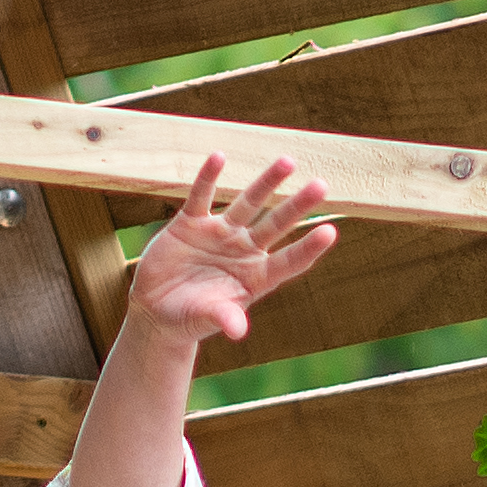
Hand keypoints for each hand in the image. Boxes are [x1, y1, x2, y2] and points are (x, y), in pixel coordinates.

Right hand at [119, 159, 337, 367]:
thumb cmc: (189, 319)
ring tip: (287, 161)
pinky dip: (209, 177)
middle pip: (276, 224)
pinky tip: (219, 157)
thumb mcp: (205, 319)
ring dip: (266, 183)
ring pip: (248, 203)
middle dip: (297, 205)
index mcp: (255, 277)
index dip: (308, 248)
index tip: (330, 231)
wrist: (156, 310)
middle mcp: (244, 251)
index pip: (289, 261)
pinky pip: (202, 196)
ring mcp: (220, 234)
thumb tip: (238, 329)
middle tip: (322, 185)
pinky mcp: (192, 224)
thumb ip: (222, 317)